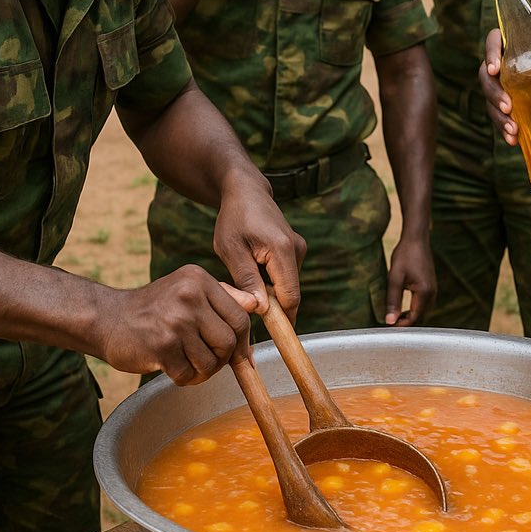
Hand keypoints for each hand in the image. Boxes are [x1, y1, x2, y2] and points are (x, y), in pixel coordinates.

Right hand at [92, 266, 259, 385]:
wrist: (106, 318)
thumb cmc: (154, 307)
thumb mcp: (188, 289)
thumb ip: (224, 295)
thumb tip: (257, 305)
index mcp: (199, 280)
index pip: (240, 315)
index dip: (243, 339)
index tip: (238, 353)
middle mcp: (189, 297)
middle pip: (229, 341)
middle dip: (223, 358)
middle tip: (209, 360)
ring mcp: (175, 321)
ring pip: (211, 361)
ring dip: (203, 371)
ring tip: (190, 365)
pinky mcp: (161, 346)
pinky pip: (188, 374)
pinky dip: (185, 378)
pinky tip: (174, 369)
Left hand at [212, 173, 306, 323]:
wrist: (246, 190)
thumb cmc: (234, 218)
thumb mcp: (231, 249)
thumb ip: (247, 280)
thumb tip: (260, 309)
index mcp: (283, 250)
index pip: (290, 297)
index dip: (282, 321)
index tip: (270, 341)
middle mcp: (297, 251)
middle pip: (290, 294)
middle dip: (271, 309)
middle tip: (245, 316)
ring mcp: (298, 250)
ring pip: (286, 286)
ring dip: (268, 294)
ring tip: (243, 283)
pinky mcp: (295, 251)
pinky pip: (284, 277)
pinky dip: (269, 282)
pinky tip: (251, 272)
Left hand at [385, 234, 436, 326]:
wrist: (416, 238)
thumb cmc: (405, 255)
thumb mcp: (395, 278)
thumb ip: (393, 300)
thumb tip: (390, 321)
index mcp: (425, 293)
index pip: (414, 317)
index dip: (401, 325)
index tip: (387, 326)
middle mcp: (432, 293)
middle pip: (420, 317)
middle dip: (406, 322)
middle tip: (389, 324)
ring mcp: (433, 289)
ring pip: (423, 311)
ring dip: (410, 316)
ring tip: (394, 317)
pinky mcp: (431, 285)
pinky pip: (424, 303)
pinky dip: (414, 308)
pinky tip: (403, 307)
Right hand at [479, 28, 530, 144]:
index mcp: (512, 46)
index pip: (494, 40)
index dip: (490, 53)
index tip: (495, 69)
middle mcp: (501, 65)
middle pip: (485, 75)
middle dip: (493, 92)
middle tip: (508, 107)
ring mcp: (500, 86)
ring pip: (489, 99)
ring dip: (498, 116)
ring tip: (513, 130)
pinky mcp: (503, 104)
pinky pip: (497, 117)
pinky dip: (503, 129)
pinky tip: (513, 140)